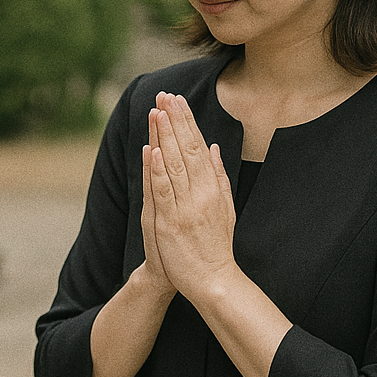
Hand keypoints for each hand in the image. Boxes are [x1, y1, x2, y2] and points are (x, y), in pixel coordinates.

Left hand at [145, 91, 237, 301]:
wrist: (213, 280)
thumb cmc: (216, 243)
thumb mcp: (225, 206)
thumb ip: (218, 176)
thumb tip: (213, 147)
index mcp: (213, 187)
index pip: (198, 146)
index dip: (186, 122)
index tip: (177, 101)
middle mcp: (200, 193)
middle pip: (186, 150)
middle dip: (174, 121)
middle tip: (165, 95)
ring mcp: (185, 207)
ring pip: (173, 165)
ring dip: (164, 137)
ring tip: (156, 112)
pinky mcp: (169, 222)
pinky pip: (162, 191)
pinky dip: (157, 171)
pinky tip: (152, 150)